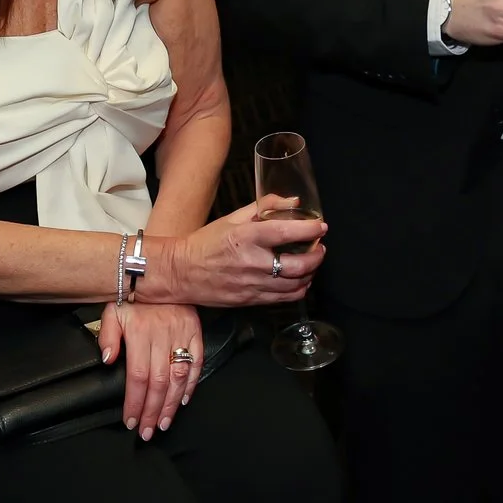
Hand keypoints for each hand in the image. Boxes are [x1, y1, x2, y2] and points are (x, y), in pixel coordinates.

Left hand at [99, 301, 203, 440]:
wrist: (155, 270)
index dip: (135, 402)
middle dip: (153, 411)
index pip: (138, 376)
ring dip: (172, 403)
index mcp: (141, 333)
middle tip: (148, 431)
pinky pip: (197, 360)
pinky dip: (193, 382)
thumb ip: (107, 335)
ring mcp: (182, 334)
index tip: (131, 420)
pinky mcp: (196, 331)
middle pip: (159, 382)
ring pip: (179, 376)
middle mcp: (163, 335)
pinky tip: (184, 399)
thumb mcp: (111, 310)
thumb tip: (107, 359)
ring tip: (165, 423)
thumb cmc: (131, 295)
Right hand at [148, 196, 324, 307]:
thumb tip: (292, 202)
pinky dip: (298, 289)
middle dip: (317, 256)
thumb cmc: (205, 243)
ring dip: (310, 273)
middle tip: (319, 247)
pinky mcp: (251, 300)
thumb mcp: (232, 218)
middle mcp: (252, 262)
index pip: (287, 232)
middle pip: (298, 264)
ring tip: (311, 263)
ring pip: (296, 284)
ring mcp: (252, 284)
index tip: (321, 227)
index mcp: (247, 237)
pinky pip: (284, 298)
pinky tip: (299, 280)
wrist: (181, 273)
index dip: (310, 230)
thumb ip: (264, 207)